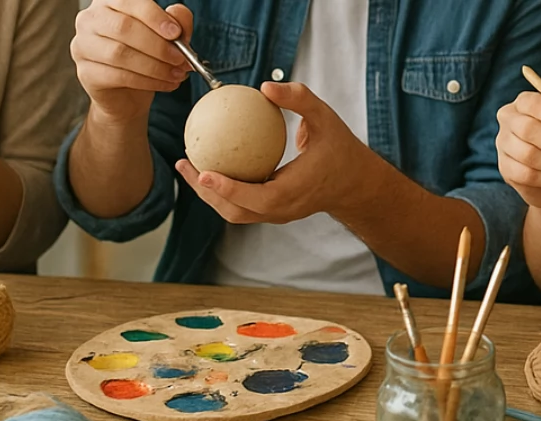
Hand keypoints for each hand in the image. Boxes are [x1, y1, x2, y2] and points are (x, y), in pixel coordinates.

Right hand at [71, 0, 193, 121]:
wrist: (126, 95)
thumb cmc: (143, 57)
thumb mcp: (164, 36)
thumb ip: (176, 21)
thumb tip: (179, 19)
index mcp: (109, 2)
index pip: (129, 1)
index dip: (154, 16)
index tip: (176, 33)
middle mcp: (90, 19)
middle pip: (124, 27)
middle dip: (157, 45)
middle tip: (180, 58)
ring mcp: (83, 46)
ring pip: (120, 53)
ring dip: (155, 66)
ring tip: (176, 74)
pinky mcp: (85, 72)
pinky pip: (118, 76)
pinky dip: (147, 81)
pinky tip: (165, 84)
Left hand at [174, 82, 377, 224]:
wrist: (355, 183)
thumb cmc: (340, 148)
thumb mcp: (325, 117)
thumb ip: (298, 99)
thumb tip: (265, 86)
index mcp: (293, 192)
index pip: (254, 198)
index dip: (226, 189)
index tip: (203, 172)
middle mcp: (281, 210)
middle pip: (234, 211)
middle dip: (205, 192)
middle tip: (185, 164)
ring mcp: (276, 215)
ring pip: (235, 212)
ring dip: (209, 194)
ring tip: (189, 167)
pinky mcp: (272, 212)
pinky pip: (242, 205)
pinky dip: (222, 191)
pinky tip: (209, 166)